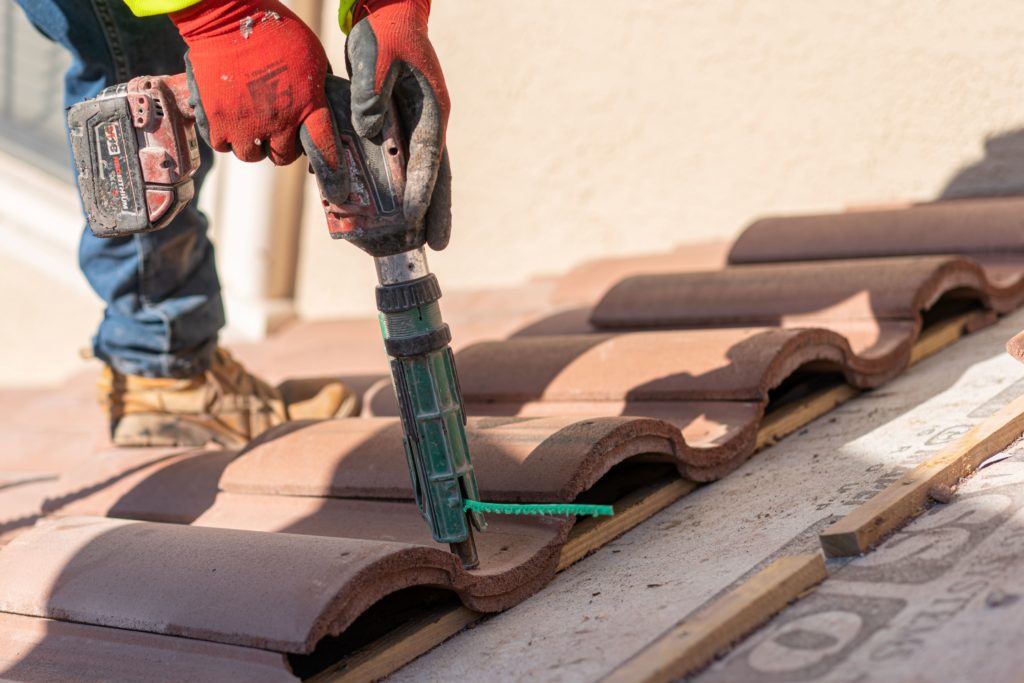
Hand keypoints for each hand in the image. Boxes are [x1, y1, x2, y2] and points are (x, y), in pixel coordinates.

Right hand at [171, 0, 338, 167]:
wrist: (227, 17)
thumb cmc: (275, 31)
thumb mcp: (312, 57)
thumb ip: (316, 88)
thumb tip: (321, 107)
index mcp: (307, 106)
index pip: (324, 150)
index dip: (333, 172)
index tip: (337, 188)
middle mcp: (278, 123)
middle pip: (283, 157)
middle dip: (281, 146)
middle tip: (276, 128)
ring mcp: (245, 125)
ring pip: (251, 154)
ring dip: (252, 142)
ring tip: (250, 120)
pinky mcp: (216, 121)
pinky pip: (222, 145)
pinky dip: (225, 135)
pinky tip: (229, 116)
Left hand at [346, 0, 451, 249]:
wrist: (388, 14)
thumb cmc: (386, 33)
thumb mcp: (377, 58)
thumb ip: (372, 93)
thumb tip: (369, 130)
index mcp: (432, 110)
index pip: (429, 158)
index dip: (423, 189)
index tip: (416, 217)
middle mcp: (429, 123)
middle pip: (435, 175)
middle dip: (436, 211)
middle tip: (437, 245)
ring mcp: (416, 126)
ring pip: (421, 173)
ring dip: (420, 205)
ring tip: (417, 238)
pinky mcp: (400, 125)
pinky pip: (399, 161)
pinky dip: (396, 185)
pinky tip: (386, 206)